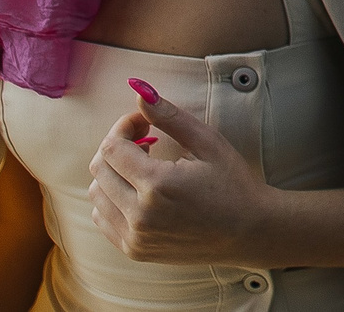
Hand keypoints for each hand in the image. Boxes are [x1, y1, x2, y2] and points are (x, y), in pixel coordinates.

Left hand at [90, 87, 271, 263]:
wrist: (247, 231)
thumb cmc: (232, 183)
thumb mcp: (208, 143)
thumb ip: (170, 117)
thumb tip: (140, 92)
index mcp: (158, 185)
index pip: (112, 147)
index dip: (123, 127)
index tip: (142, 122)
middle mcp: (139, 215)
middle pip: (99, 169)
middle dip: (117, 146)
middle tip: (144, 139)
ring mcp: (134, 237)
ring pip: (96, 194)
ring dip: (113, 173)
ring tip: (143, 165)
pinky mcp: (133, 250)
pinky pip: (102, 218)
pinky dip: (112, 198)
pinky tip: (138, 190)